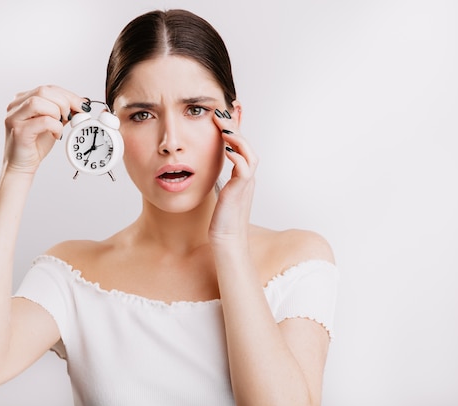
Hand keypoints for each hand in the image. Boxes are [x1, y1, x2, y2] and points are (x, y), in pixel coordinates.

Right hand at [3, 85, 89, 173]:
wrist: (22, 165)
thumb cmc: (35, 144)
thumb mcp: (53, 123)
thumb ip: (63, 111)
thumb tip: (81, 102)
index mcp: (23, 100)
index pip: (48, 88)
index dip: (68, 95)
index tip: (82, 105)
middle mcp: (16, 105)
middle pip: (43, 91)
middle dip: (64, 102)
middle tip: (71, 116)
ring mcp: (14, 117)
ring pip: (39, 101)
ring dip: (57, 112)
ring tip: (60, 125)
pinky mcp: (19, 130)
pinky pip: (43, 121)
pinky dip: (55, 127)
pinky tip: (56, 135)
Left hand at [208, 106, 258, 242]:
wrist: (227, 241)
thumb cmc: (221, 220)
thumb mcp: (219, 194)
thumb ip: (219, 180)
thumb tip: (208, 169)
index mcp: (242, 176)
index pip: (240, 146)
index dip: (233, 129)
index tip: (222, 114)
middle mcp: (247, 177)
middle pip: (246, 145)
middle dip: (235, 126)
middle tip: (221, 111)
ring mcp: (246, 184)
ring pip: (249, 153)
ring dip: (237, 138)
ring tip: (223, 125)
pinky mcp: (241, 192)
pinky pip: (245, 170)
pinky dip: (238, 157)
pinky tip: (227, 148)